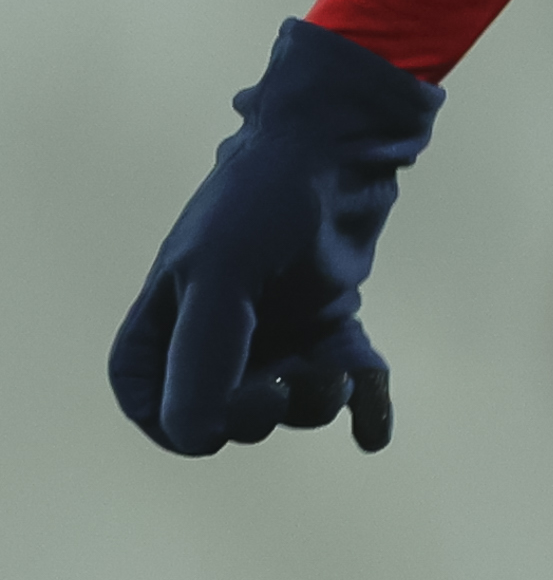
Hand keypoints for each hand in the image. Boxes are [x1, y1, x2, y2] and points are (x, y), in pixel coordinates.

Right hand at [110, 19, 437, 455]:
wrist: (339, 144)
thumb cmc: (264, 200)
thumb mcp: (222, 275)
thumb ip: (203, 357)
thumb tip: (198, 436)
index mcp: (165, 318)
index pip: (150, 403)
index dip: (181, 426)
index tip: (216, 423)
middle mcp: (217, 329)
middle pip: (226, 411)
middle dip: (260, 414)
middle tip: (290, 387)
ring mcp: (276, 326)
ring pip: (292, 401)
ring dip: (318, 403)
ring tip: (341, 377)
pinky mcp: (331, 318)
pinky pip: (349, 380)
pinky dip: (366, 407)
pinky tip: (375, 434)